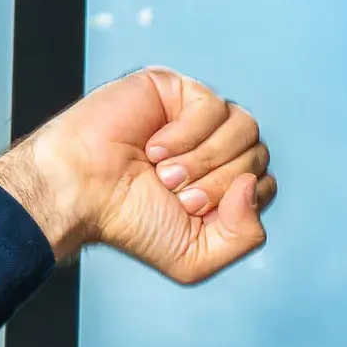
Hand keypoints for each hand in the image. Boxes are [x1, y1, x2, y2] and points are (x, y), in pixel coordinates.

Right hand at [0, 67, 276, 282]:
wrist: (82, 192)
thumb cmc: (128, 220)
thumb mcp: (196, 256)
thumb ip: (244, 237)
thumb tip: (256, 186)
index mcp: (222, 184)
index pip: (264, 184)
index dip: (237, 202)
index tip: (194, 211)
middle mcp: (215, 149)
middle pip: (257, 155)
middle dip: (216, 183)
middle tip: (174, 192)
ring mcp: (198, 118)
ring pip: (244, 128)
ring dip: (203, 160)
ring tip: (163, 172)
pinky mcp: (178, 90)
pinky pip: (213, 106)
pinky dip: (185, 135)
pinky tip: (154, 146)